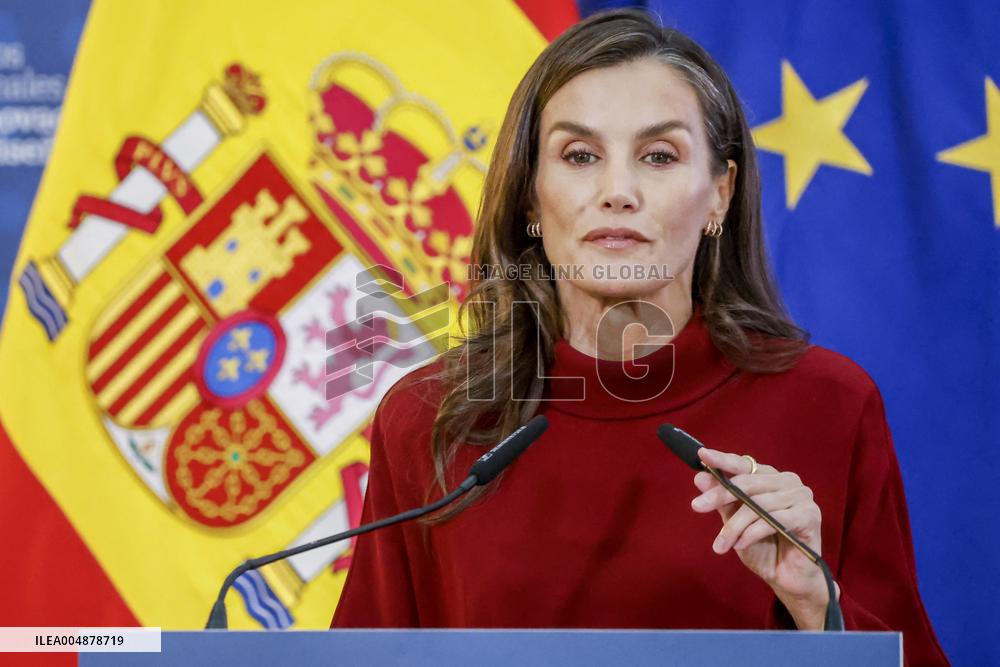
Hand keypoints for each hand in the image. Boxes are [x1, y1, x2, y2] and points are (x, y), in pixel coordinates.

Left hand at [690, 447, 837, 629]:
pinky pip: (774, 520)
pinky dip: (752, 533)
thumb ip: (722, 499)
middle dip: (720, 495)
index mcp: (771, 478)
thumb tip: (699, 477)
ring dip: (734, 526)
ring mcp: (802, 497)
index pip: (745, 464)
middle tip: (697, 506)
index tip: (702, 455)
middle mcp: (788, 482)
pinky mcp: (810, 515)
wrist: (786, 579)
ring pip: (758, 505)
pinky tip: (740, 545)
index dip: (723, 459)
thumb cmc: (762, 548)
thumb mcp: (735, 522)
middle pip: (748, 483)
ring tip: (720, 544)